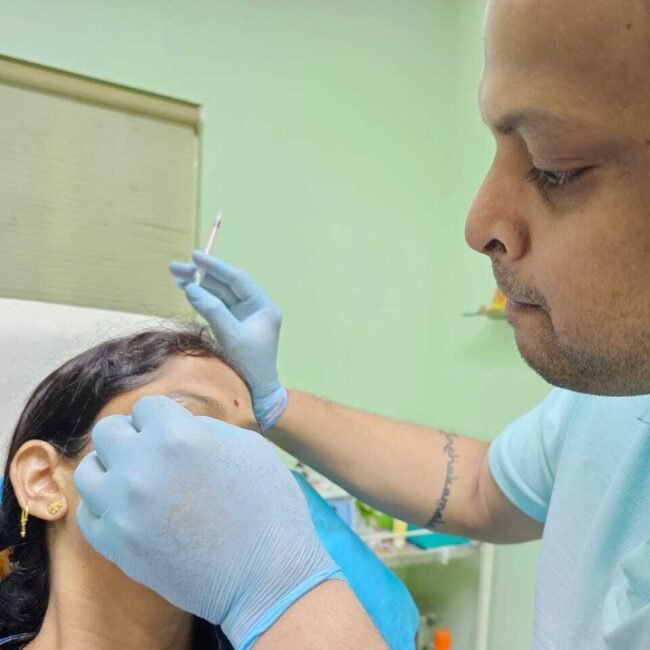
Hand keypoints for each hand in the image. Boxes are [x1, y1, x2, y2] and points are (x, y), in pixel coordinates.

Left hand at [74, 396, 340, 647]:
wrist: (268, 575)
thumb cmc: (269, 504)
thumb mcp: (248, 446)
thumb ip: (204, 428)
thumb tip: (177, 426)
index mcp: (178, 436)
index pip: (147, 406)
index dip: (164, 417)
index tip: (176, 433)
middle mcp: (141, 467)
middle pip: (108, 430)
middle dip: (131, 435)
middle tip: (153, 452)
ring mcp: (123, 509)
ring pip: (89, 470)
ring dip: (111, 468)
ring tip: (136, 479)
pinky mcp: (116, 547)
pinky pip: (89, 514)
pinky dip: (106, 506)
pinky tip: (130, 509)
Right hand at [169, 251, 286, 430]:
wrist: (257, 391)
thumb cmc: (249, 365)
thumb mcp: (231, 336)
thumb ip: (212, 310)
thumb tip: (191, 288)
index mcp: (263, 305)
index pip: (237, 279)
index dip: (215, 267)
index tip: (194, 256)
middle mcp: (255, 307)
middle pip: (225, 285)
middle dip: (201, 275)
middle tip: (175, 267)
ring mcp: (244, 316)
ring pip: (219, 294)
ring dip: (199, 286)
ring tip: (176, 276)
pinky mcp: (234, 325)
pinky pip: (216, 306)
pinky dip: (202, 299)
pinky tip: (186, 290)